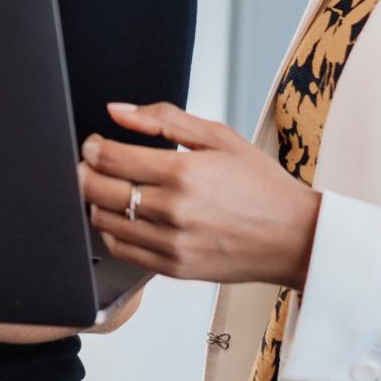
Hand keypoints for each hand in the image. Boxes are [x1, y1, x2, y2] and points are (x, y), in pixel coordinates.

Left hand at [78, 101, 322, 287]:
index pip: (110, 158)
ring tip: (109, 188)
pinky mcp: (172, 268)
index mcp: (184, 172)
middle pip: (98, 189)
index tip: (94, 143)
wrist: (295, 237)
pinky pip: (120, 250)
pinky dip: (111, 231)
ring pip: (104, 220)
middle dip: (85, 172)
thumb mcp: (219, 137)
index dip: (92, 147)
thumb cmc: (262, 186)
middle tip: (90, 163)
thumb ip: (164, 119)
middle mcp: (174, 210)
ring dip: (96, 201)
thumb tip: (118, 111)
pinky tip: (124, 216)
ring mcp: (171, 243)